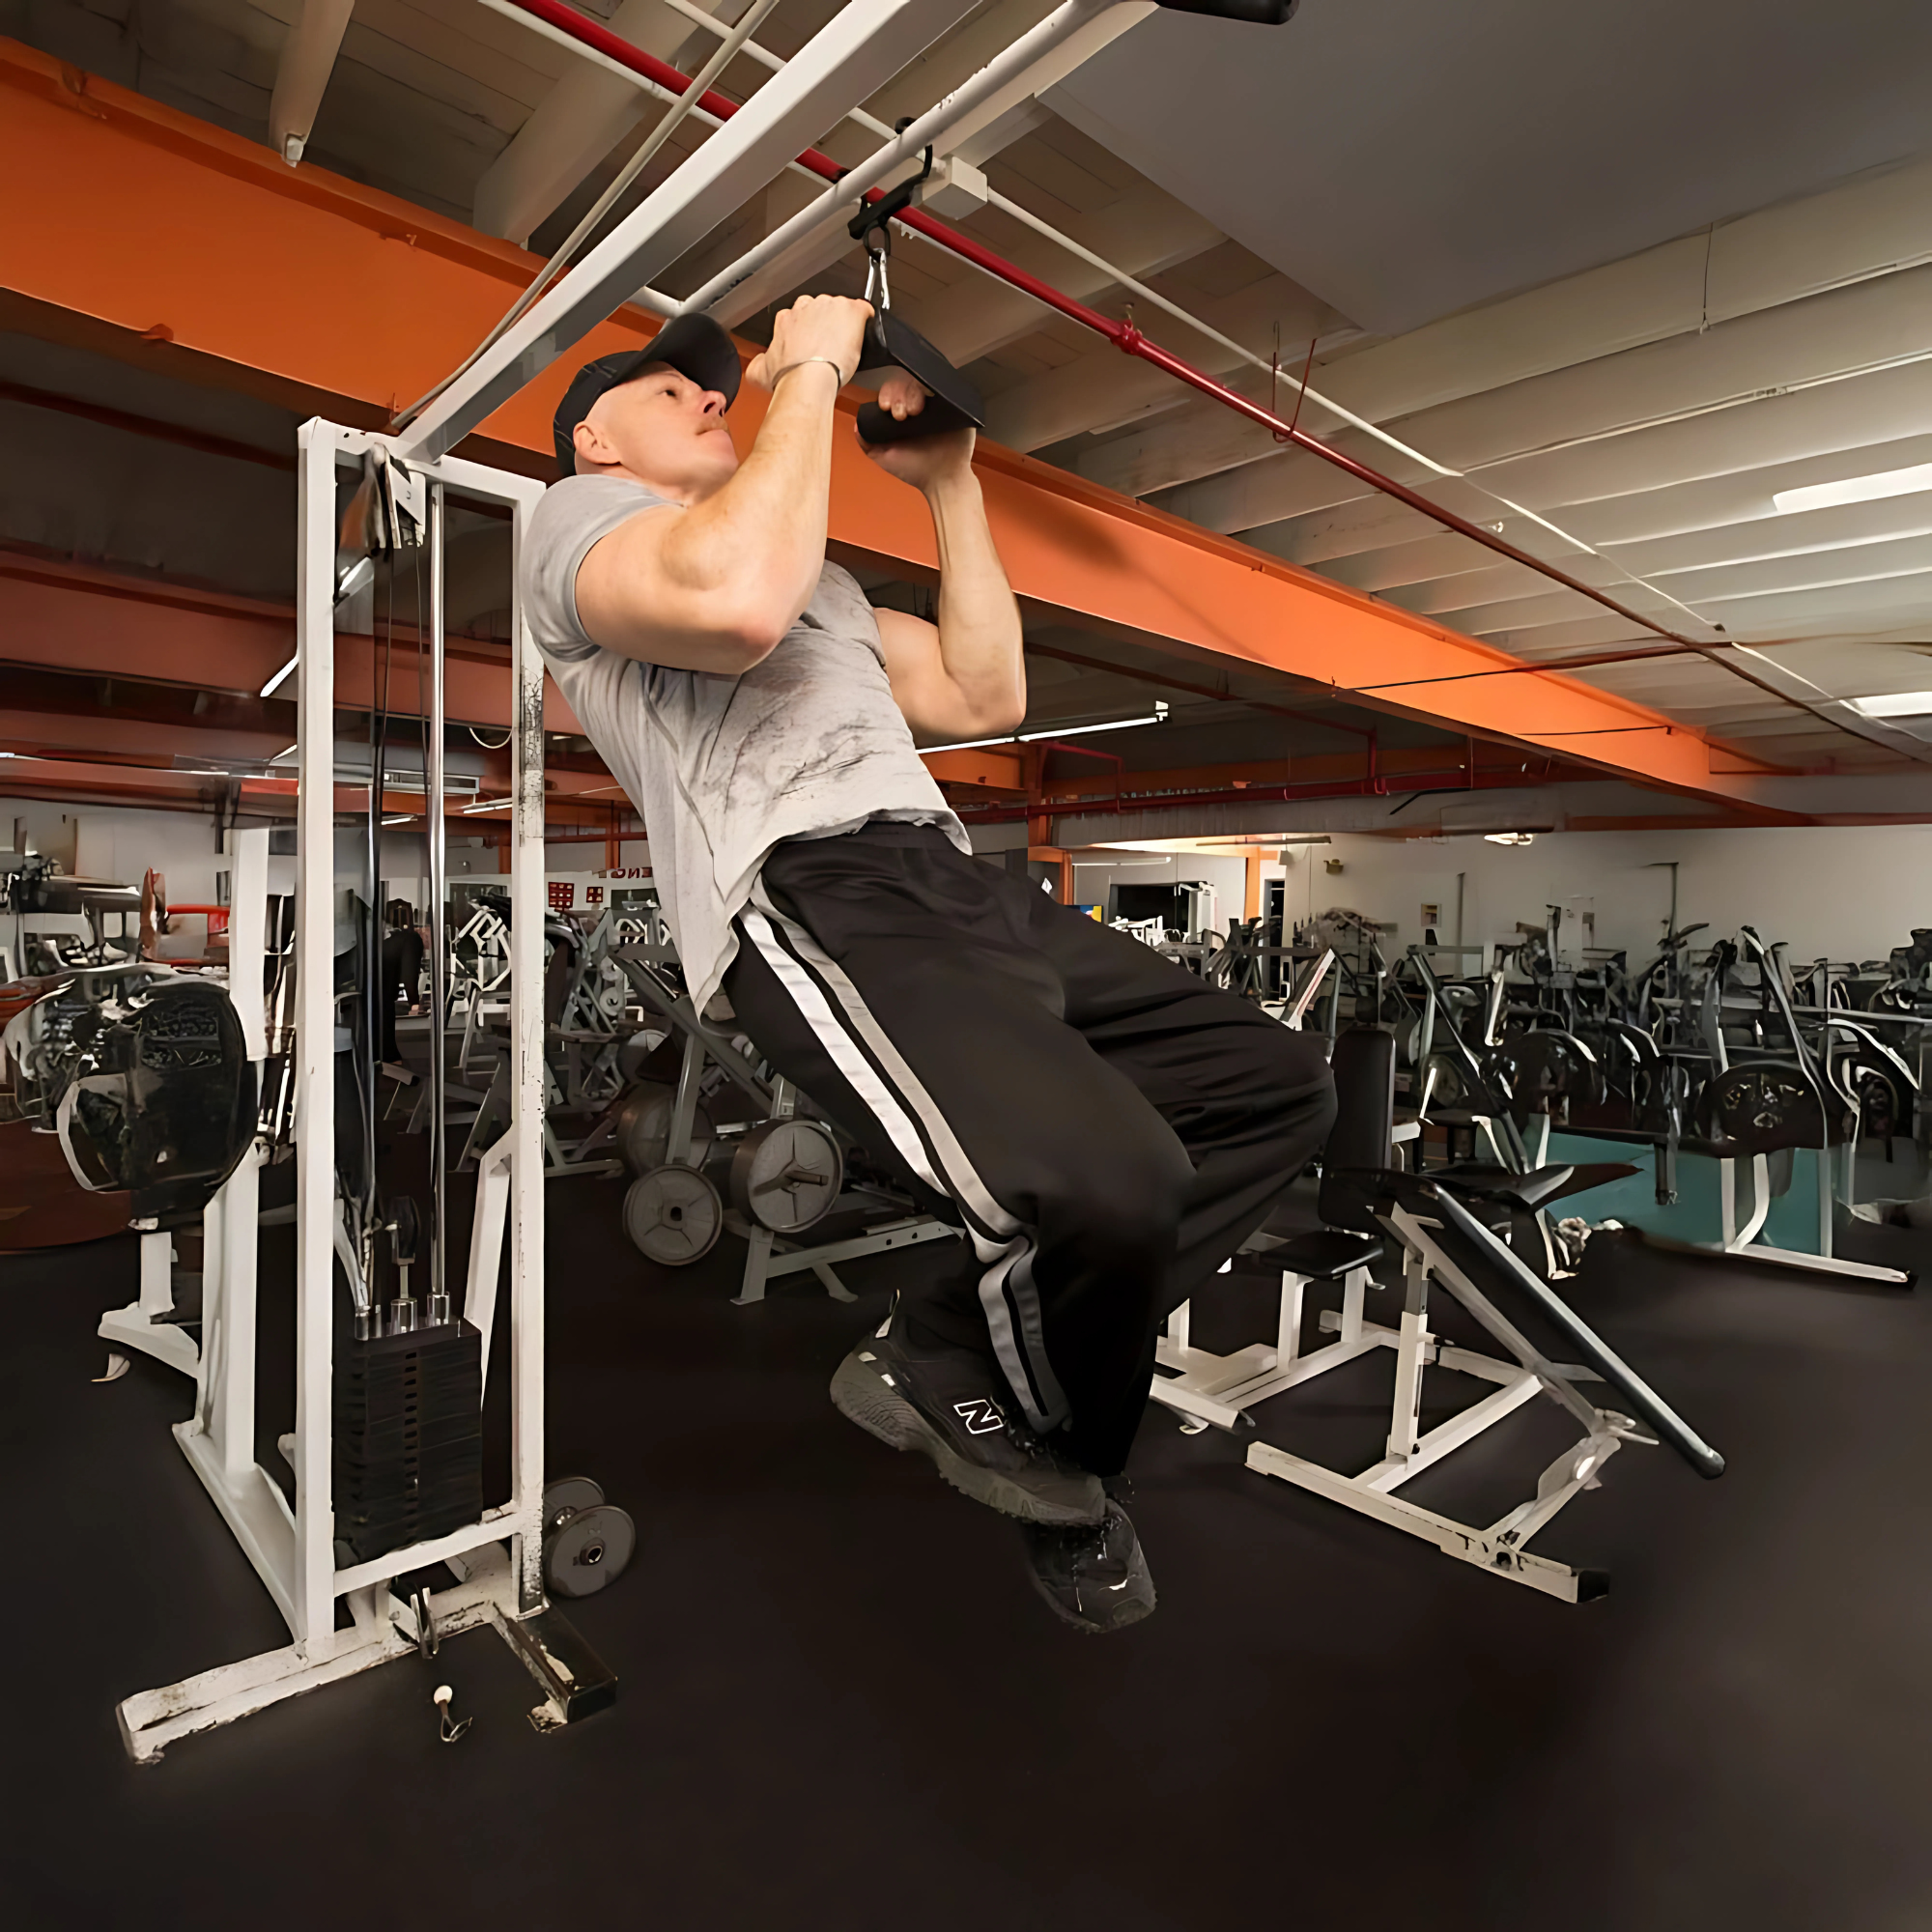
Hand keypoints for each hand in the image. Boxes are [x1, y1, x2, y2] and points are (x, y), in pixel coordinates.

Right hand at [745, 293, 872, 390]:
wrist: (808, 379)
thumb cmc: (789, 377)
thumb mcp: (761, 373)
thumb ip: (759, 364)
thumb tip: (759, 365)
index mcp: (786, 319)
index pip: (800, 316)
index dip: (809, 330)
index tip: (813, 343)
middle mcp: (806, 307)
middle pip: (821, 310)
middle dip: (827, 325)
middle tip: (831, 346)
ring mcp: (829, 307)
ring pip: (841, 309)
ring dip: (845, 324)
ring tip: (847, 346)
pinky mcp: (851, 310)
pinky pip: (863, 309)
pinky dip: (866, 319)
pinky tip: (864, 334)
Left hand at [860, 373, 975, 488]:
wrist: (943, 480)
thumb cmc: (916, 471)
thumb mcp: (884, 457)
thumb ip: (868, 442)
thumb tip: (857, 424)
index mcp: (902, 413)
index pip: (891, 391)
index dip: (886, 395)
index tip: (885, 408)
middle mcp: (918, 405)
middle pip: (905, 383)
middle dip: (898, 394)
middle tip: (900, 414)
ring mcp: (936, 403)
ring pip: (921, 382)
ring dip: (912, 393)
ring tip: (914, 412)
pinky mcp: (953, 403)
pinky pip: (943, 385)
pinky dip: (933, 386)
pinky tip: (927, 401)